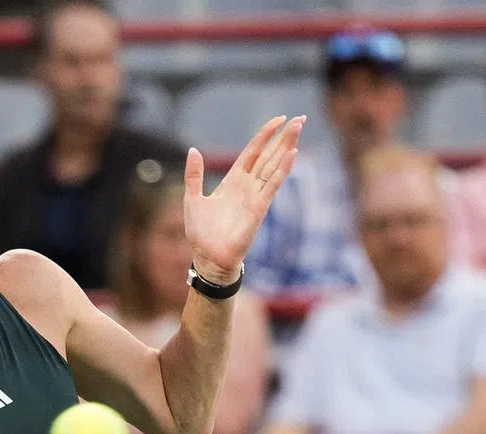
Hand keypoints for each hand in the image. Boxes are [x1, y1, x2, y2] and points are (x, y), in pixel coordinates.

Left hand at [183, 115, 305, 283]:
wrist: (208, 257)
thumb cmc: (201, 233)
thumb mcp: (192, 198)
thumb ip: (194, 175)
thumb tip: (193, 150)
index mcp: (233, 181)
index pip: (252, 152)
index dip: (264, 135)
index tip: (278, 119)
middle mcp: (247, 186)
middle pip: (269, 155)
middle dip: (283, 137)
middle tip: (300, 118)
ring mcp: (255, 196)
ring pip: (274, 166)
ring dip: (287, 147)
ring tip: (299, 127)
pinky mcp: (259, 208)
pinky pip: (272, 185)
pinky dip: (282, 170)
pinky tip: (292, 154)